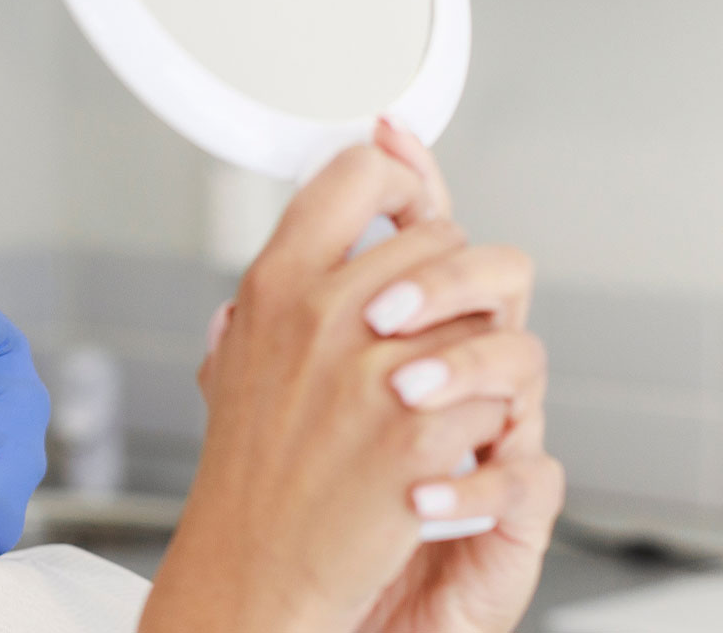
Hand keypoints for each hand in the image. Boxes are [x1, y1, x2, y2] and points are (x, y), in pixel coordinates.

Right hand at [144, 140, 545, 632]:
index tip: (406, 203)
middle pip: (442, 239)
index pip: (359, 174)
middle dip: (448, 286)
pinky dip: (486, 420)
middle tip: (423, 333)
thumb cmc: (249, 470)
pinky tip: (447, 443)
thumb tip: (324, 218)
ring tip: (438, 392)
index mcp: (275, 285)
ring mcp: (372, 371)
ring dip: (476, 352)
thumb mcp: (240, 354)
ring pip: (484, 313)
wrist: (253, 566)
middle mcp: (321, 315)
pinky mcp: (419, 431)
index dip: (398, 181)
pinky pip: (499, 389)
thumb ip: (281, 283)